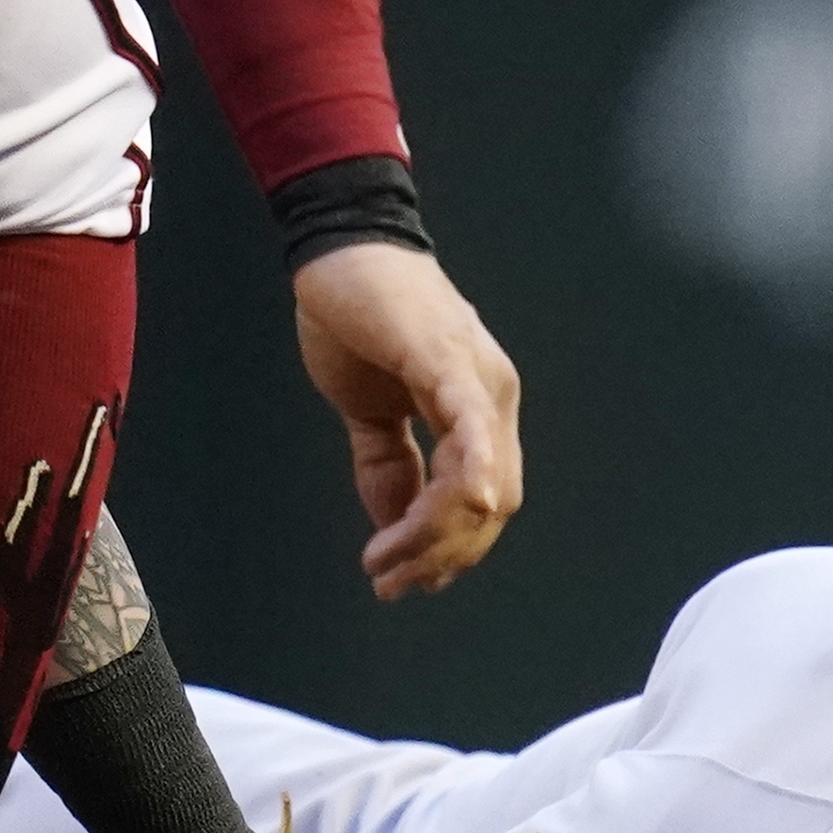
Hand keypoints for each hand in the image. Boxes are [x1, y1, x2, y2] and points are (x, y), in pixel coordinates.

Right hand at [289, 243, 521, 598]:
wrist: (338, 248)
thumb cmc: (357, 320)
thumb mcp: (369, 410)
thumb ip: (387, 466)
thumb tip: (392, 526)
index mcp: (480, 412)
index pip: (486, 502)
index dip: (451, 551)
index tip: (405, 582)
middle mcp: (493, 398)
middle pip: (492, 505)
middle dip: (442, 556)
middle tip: (392, 584)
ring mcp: (477, 379)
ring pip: (482, 482)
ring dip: (434, 535)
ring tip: (386, 564)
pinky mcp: (447, 360)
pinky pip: (468, 428)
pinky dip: (464, 475)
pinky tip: (446, 511)